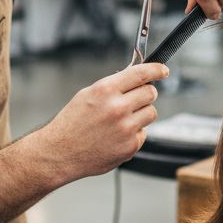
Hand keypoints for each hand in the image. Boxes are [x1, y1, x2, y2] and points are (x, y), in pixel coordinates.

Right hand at [37, 64, 168, 181]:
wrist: (60, 153)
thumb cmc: (71, 124)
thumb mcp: (87, 94)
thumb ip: (113, 86)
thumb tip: (134, 79)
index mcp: (106, 90)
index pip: (141, 73)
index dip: (157, 69)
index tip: (163, 70)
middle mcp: (118, 107)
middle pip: (150, 93)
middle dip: (146, 93)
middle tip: (136, 98)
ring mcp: (126, 128)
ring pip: (151, 113)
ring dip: (142, 113)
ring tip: (122, 120)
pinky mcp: (130, 146)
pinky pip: (143, 133)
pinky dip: (135, 132)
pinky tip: (117, 135)